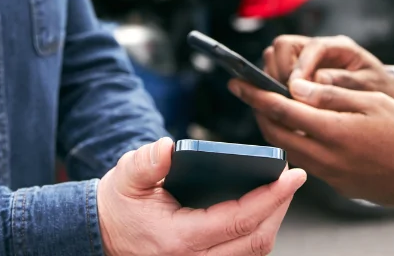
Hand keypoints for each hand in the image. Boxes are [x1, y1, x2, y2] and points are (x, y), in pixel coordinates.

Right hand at [97, 138, 307, 255]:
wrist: (101, 234)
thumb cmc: (118, 206)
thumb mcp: (126, 177)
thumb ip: (146, 162)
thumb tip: (167, 148)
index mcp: (179, 239)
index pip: (238, 220)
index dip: (271, 198)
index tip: (292, 177)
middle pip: (256, 240)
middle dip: (280, 208)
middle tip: (291, 180)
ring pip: (253, 252)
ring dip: (272, 222)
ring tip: (280, 193)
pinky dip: (257, 234)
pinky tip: (262, 212)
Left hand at [229, 79, 393, 208]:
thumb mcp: (371, 101)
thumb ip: (330, 95)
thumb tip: (295, 86)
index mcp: (333, 131)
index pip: (281, 110)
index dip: (255, 94)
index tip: (238, 82)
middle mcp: (326, 157)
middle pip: (276, 134)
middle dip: (259, 112)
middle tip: (250, 93)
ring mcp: (331, 175)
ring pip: (288, 150)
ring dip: (275, 129)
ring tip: (272, 108)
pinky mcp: (338, 185)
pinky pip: (307, 162)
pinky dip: (295, 143)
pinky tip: (302, 130)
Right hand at [263, 35, 393, 101]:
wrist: (379, 94)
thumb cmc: (377, 88)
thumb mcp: (369, 85)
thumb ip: (346, 82)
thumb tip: (318, 80)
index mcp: (338, 46)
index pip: (311, 46)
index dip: (300, 66)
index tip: (293, 88)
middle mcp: (317, 48)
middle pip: (283, 46)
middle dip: (280, 71)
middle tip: (287, 97)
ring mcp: (304, 60)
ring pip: (273, 58)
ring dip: (274, 80)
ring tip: (285, 103)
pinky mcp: (296, 73)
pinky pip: (275, 75)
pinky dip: (274, 89)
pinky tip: (284, 107)